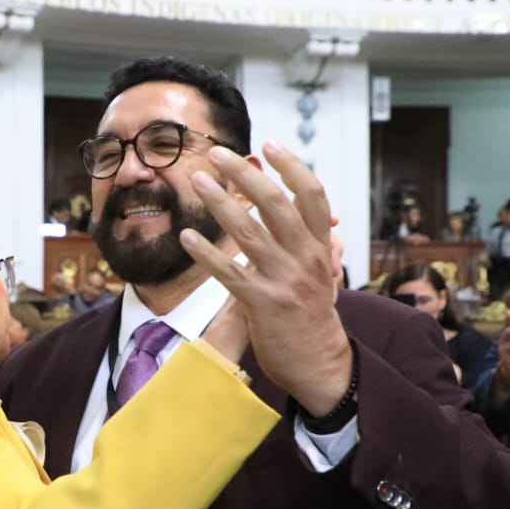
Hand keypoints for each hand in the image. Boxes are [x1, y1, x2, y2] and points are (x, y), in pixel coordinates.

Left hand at [179, 140, 350, 416]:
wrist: (320, 364)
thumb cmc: (314, 317)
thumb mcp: (323, 275)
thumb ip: (313, 245)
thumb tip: (308, 217)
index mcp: (320, 248)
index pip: (313, 195)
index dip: (292, 166)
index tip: (269, 144)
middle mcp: (305, 258)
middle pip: (276, 203)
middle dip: (246, 174)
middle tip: (219, 154)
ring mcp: (283, 280)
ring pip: (249, 232)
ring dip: (219, 203)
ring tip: (198, 181)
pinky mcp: (261, 304)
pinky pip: (228, 272)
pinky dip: (206, 253)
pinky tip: (186, 237)